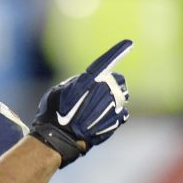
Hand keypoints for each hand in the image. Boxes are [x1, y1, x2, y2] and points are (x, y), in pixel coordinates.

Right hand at [30, 39, 132, 166]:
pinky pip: (123, 113)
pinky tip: (102, 121)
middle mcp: (103, 90)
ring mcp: (111, 106)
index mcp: (88, 80)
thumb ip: (76, 83)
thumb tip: (87, 82)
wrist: (59, 139)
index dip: (118, 51)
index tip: (129, 42)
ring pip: (122, 96)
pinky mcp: (115, 121)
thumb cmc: (53, 114)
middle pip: (117, 80)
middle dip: (112, 84)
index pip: (106, 61)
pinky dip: (115, 115)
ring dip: (114, 100)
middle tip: (98, 95)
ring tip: (98, 110)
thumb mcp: (58, 92)